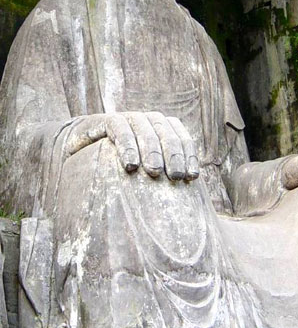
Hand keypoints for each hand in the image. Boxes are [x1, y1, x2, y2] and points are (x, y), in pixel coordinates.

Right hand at [65, 111, 198, 180]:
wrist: (76, 151)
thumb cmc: (114, 169)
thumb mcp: (140, 176)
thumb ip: (158, 183)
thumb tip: (187, 209)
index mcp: (161, 130)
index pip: (181, 137)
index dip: (189, 155)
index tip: (191, 177)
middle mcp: (146, 121)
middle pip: (166, 130)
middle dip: (174, 153)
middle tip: (176, 177)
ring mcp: (126, 119)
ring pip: (144, 126)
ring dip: (151, 149)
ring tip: (154, 172)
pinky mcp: (105, 120)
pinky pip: (119, 127)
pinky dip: (127, 144)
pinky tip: (130, 164)